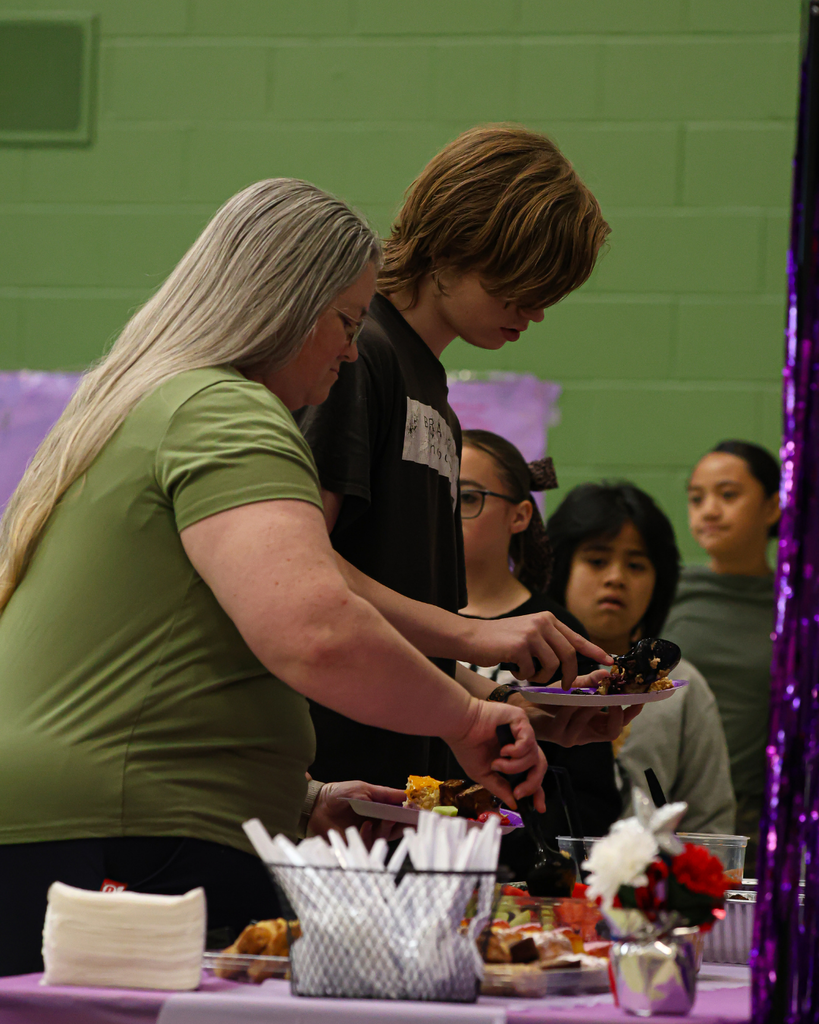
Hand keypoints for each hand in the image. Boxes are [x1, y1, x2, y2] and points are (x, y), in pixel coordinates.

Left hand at [306, 780, 406, 846]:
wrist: (317, 804)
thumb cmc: (340, 794)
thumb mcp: (365, 789)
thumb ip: (386, 794)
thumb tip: (406, 795)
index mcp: (380, 809)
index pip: (401, 814)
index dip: (412, 814)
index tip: (420, 811)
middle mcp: (376, 823)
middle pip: (398, 828)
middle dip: (406, 824)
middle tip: (410, 817)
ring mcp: (367, 834)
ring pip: (387, 837)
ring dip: (389, 828)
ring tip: (386, 818)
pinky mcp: (356, 844)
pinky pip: (369, 844)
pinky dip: (370, 835)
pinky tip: (365, 825)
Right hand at [442, 699, 546, 812]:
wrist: (460, 727)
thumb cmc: (467, 747)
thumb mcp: (483, 774)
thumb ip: (500, 788)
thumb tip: (514, 803)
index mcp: (513, 756)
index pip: (532, 773)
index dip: (538, 791)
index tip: (539, 808)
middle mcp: (521, 742)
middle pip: (540, 766)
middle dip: (532, 784)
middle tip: (519, 792)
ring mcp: (522, 731)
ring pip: (534, 757)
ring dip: (515, 766)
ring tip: (497, 764)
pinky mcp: (521, 719)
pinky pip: (529, 741)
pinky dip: (517, 751)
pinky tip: (504, 750)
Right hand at [461, 613, 611, 688]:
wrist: (471, 637)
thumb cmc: (500, 641)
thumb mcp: (528, 634)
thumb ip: (548, 642)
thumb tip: (571, 662)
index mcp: (547, 619)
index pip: (577, 637)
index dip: (595, 651)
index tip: (608, 662)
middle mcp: (542, 622)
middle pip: (569, 655)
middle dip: (570, 675)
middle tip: (566, 687)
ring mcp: (531, 633)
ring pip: (553, 665)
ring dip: (542, 677)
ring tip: (528, 674)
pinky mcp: (520, 646)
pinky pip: (533, 671)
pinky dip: (525, 676)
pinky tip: (514, 669)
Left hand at [512, 694, 643, 745]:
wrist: (524, 706)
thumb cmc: (550, 698)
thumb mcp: (573, 687)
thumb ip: (590, 682)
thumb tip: (607, 673)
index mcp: (593, 723)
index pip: (620, 723)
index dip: (631, 713)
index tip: (639, 698)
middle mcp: (586, 734)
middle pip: (612, 732)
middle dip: (618, 714)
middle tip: (617, 698)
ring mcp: (573, 737)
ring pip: (592, 728)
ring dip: (596, 709)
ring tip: (595, 694)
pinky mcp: (559, 735)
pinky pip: (572, 722)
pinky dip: (575, 708)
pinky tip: (572, 698)